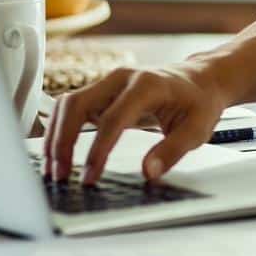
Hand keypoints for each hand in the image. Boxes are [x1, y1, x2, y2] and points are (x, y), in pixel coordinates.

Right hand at [43, 62, 227, 185]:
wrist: (201, 80)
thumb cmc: (199, 102)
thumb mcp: (197, 128)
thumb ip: (173, 150)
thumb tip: (149, 172)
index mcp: (146, 85)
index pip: (113, 119)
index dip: (98, 150)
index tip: (90, 177)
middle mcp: (122, 78)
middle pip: (77, 104)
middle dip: (63, 141)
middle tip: (60, 175)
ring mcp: (109, 83)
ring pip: (68, 104)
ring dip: (55, 136)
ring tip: (54, 169)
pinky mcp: (103, 92)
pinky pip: (72, 107)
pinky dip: (60, 129)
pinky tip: (57, 154)